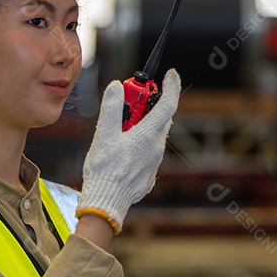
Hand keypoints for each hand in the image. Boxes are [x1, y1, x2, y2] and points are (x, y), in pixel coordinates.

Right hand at [76, 69, 180, 232]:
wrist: (107, 202)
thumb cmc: (105, 169)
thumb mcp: (104, 134)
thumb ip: (111, 107)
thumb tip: (116, 87)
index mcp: (149, 135)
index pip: (168, 104)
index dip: (172, 86)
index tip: (170, 74)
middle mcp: (157, 147)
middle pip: (159, 117)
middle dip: (147, 105)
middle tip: (128, 101)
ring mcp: (154, 162)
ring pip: (152, 135)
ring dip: (140, 125)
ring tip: (117, 129)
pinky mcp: (148, 174)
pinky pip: (146, 152)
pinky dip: (136, 143)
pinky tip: (119, 151)